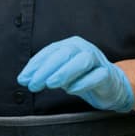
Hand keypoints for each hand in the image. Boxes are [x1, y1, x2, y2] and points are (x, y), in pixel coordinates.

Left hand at [16, 36, 134, 112]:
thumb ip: (44, 74)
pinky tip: (71, 90)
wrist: (111, 86)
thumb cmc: (82, 77)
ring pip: (82, 60)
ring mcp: (97, 60)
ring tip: (51, 84)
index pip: (50, 51)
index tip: (23, 79)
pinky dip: (83, 83)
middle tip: (34, 84)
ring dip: (64, 72)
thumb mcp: (60, 74)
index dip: (35, 65)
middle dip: (46, 69)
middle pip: (64, 53)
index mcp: (70, 45)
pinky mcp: (107, 74)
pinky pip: (96, 76)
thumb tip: (24, 79)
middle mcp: (83, 49)